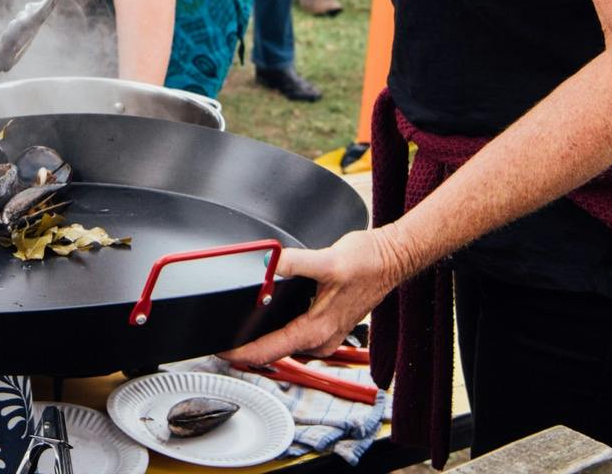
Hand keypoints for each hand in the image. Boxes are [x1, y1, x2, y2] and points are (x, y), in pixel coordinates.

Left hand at [220, 227, 409, 364]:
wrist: (391, 259)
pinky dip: (278, 331)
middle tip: (221, 338)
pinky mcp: (328, 326)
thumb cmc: (367, 263)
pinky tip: (268, 318)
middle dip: (246, 347)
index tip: (220, 350)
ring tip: (238, 330)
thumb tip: (268, 263)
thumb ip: (294, 262)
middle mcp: (320, 340)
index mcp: (316, 330)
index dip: (240, 353)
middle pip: (273, 352)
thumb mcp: (327, 259)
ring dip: (262, 340)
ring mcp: (325, 335)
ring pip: (284, 345)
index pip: (268, 351)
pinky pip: (295, 336)